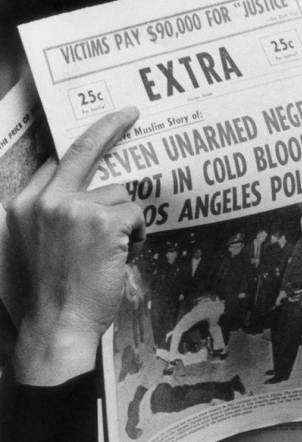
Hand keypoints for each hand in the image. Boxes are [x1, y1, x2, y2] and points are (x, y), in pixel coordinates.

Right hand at [8, 107, 144, 383]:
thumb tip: (79, 199)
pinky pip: (134, 216)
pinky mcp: (102, 222)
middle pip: (83, 151)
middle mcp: (46, 199)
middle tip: (130, 113)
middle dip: (108, 127)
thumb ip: (50, 218)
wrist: (56, 327)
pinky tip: (126, 255)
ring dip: (124, 222)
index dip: (80, 152)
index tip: (97, 134)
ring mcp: (74, 208)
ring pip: (118, 196)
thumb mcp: (34, 249)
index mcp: (24, 204)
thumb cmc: (50, 298)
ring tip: (115, 253)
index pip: (56, 164)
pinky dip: (137, 235)